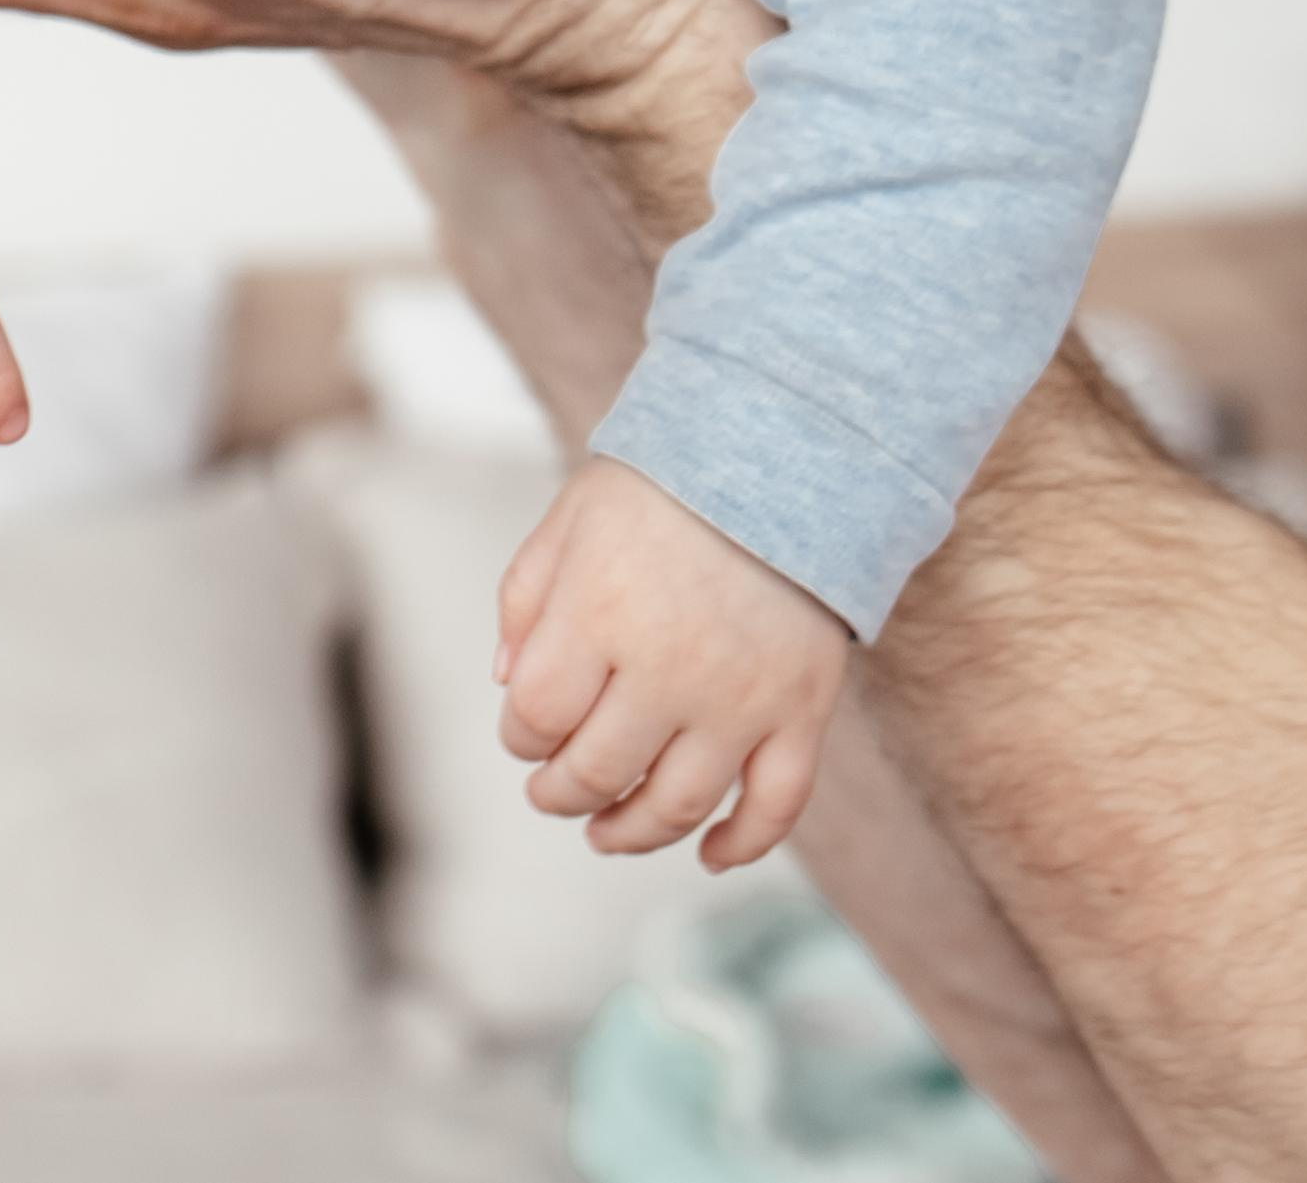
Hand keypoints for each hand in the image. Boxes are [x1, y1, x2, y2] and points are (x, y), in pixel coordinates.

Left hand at [495, 456, 849, 870]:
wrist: (784, 452)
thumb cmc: (665, 484)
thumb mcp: (573, 516)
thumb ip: (526, 597)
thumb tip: (505, 684)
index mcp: (599, 610)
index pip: (536, 715)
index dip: (519, 736)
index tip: (523, 732)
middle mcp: (668, 666)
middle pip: (597, 771)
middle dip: (559, 793)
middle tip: (550, 792)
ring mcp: (740, 697)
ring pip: (676, 805)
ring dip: (631, 833)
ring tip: (605, 832)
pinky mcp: (801, 710)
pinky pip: (775, 806)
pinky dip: (740, 845)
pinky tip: (706, 853)